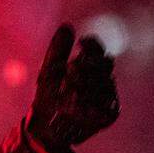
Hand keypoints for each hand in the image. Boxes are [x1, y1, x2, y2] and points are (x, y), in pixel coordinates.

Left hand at [26, 24, 119, 150]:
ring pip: (102, 82)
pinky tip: (74, 100)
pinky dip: (86, 100)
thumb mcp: (49, 71)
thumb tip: (67, 26)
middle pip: (103, 65)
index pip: (99, 52)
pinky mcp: (109, 115)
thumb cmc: (48, 97)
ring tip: (67, 87)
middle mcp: (104, 82)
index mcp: (92, 69)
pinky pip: (102, 102)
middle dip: (87, 65)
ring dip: (83, 83)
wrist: (45, 126)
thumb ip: (58, 50)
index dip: (94, 45)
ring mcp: (108, 98)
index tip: (83, 41)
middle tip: (71, 69)